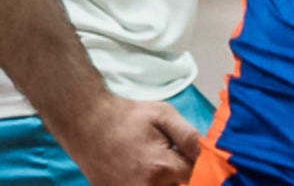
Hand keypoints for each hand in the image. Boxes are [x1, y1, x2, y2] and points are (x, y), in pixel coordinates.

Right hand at [62, 92, 207, 185]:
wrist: (88, 123)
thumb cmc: (128, 116)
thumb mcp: (164, 115)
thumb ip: (189, 136)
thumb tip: (205, 154)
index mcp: (160, 167)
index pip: (194, 176)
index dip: (197, 165)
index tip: (188, 155)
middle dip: (180, 176)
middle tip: (171, 159)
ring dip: (166, 181)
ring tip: (155, 165)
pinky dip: (149, 184)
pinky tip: (142, 172)